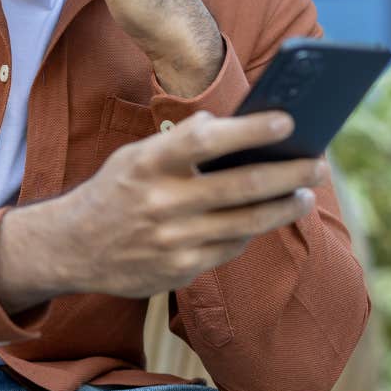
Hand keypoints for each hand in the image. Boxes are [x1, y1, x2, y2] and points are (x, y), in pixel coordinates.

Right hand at [0, 111, 325, 308]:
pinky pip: (230, 249)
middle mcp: (162, 202)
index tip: (287, 121)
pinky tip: (264, 219)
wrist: (72, 248)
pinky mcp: (180, 269)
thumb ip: (178, 141)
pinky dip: (250, 232)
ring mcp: (173, 240)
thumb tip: (226, 123)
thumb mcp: (134, 156)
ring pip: (246, 223)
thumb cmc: (114, 192)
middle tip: (319, 163)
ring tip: (303, 193)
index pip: (207, 140)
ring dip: (283, 207)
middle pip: (242, 186)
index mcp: (149, 163)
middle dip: (289, 174)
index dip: (251, 130)